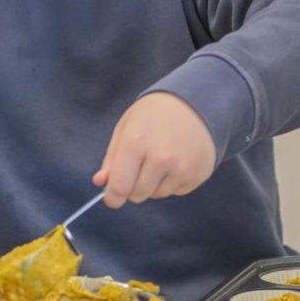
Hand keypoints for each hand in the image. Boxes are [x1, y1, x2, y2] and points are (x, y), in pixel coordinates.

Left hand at [93, 93, 216, 208]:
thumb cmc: (155, 114)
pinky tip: (176, 161)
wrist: (196, 102)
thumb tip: (100, 182)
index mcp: (136, 142)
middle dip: (133, 186)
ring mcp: (182, 167)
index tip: (112, 198)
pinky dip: (172, 182)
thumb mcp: (126, 127)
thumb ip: (112, 157)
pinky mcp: (198, 174)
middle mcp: (160, 157)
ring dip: (153, 184)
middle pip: (137, 195)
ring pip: (156, 195)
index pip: (120, 186)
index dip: (113, 197)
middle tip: (139, 166)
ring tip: (160, 159)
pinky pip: (176, 192)